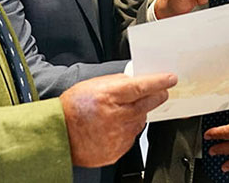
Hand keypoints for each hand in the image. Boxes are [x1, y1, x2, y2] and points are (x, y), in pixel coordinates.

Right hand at [60, 73, 176, 166]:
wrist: (58, 135)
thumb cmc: (72, 109)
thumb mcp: (92, 85)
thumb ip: (117, 82)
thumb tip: (135, 80)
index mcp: (108, 96)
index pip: (141, 87)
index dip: (158, 82)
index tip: (170, 79)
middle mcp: (115, 116)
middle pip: (147, 104)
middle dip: (157, 96)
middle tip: (160, 92)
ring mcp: (117, 135)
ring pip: (140, 121)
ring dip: (137, 114)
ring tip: (120, 112)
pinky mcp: (117, 150)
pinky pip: (131, 137)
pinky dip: (128, 130)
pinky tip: (114, 127)